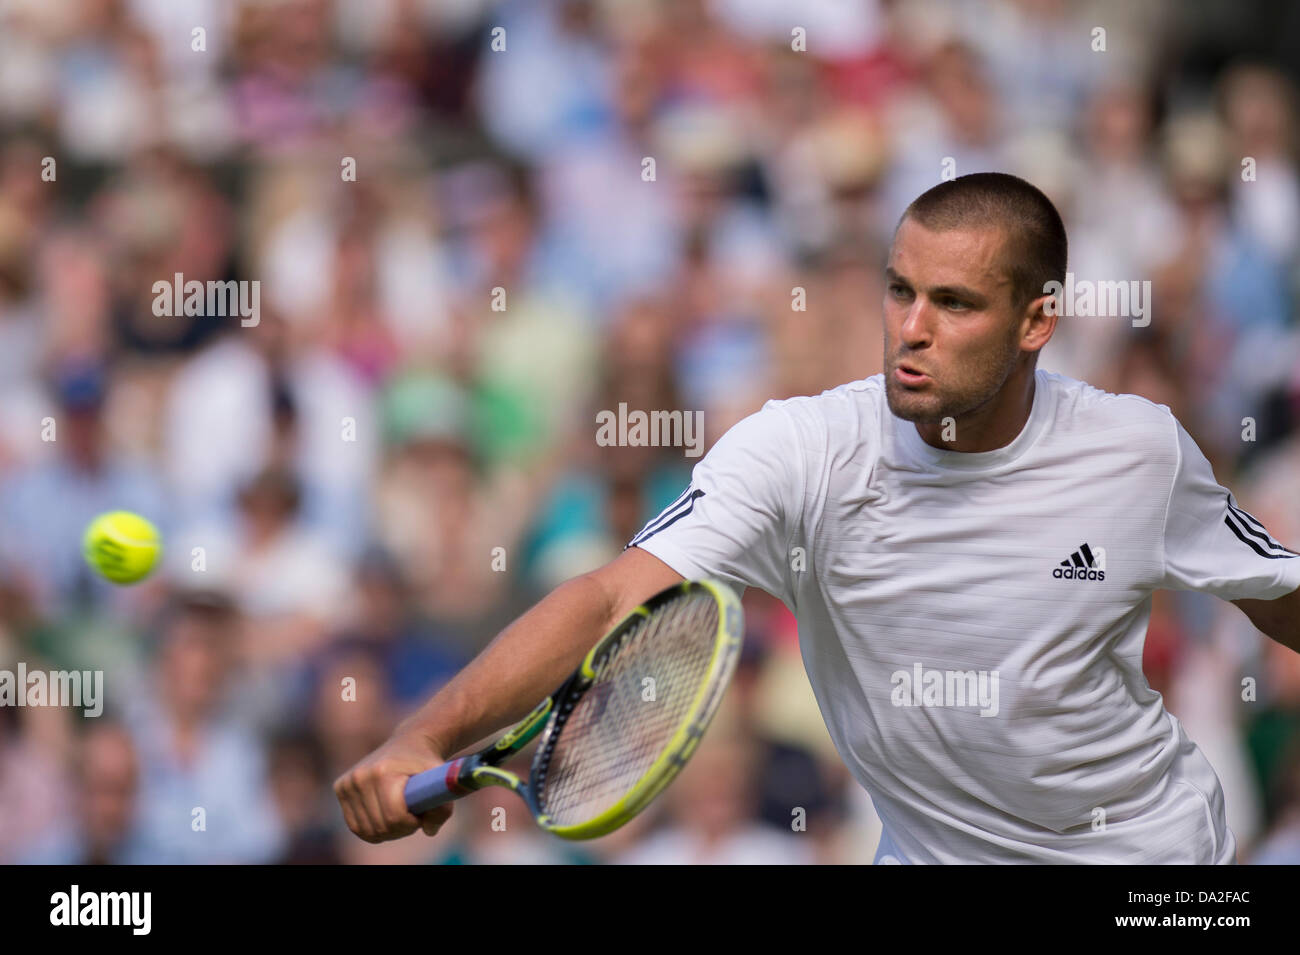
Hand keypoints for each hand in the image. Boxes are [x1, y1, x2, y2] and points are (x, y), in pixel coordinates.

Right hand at [334, 731, 453, 842]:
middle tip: (413, 815)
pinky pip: (356, 826)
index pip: (393, 816)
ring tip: (401, 814)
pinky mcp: (340, 788)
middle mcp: (360, 776)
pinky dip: (373, 829)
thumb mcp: (439, 779)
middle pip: (380, 826)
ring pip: (367, 830)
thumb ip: (442, 807)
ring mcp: (347, 783)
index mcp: (382, 772)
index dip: (411, 823)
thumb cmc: (426, 763)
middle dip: (402, 828)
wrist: (408, 743)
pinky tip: (386, 817)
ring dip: (388, 831)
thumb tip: (429, 831)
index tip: (421, 814)